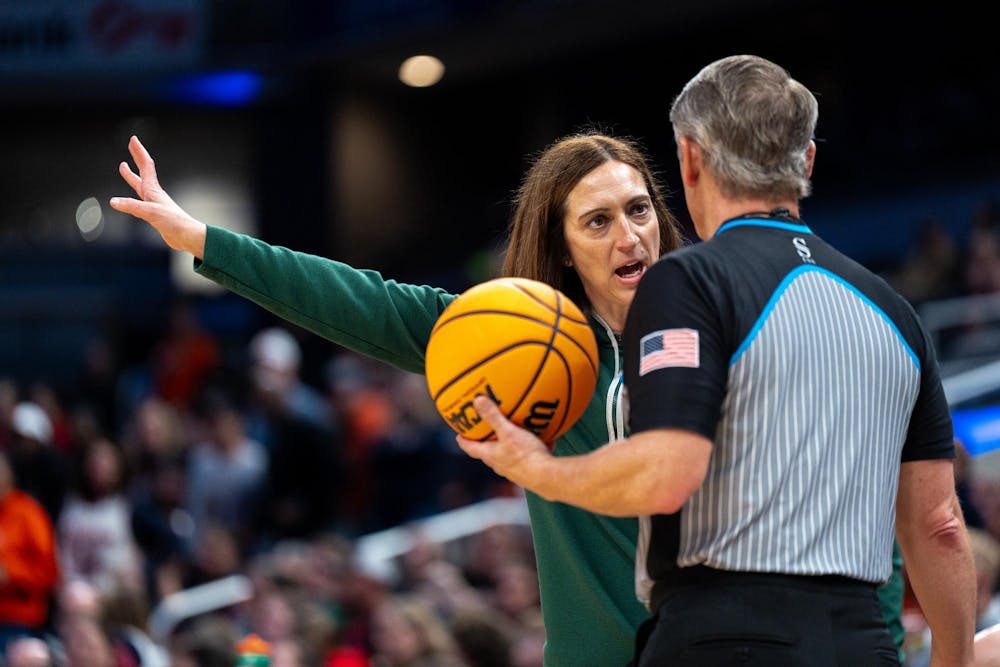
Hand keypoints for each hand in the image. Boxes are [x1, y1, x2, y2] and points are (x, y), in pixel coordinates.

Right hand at [109, 135, 206, 257]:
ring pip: (140, 185)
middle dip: (136, 158)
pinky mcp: (154, 214)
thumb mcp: (150, 212)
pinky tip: (131, 199)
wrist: (186, 236)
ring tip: (124, 168)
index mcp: (153, 190)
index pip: (146, 166)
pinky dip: (132, 195)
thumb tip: (113, 201)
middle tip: (131, 146)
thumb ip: (132, 206)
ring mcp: (154, 203)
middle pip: (143, 171)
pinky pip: (140, 200)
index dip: (139, 152)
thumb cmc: (174, 222)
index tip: (133, 139)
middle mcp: (153, 194)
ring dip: (132, 175)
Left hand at [455, 395, 552, 491]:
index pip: (471, 448)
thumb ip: (493, 416)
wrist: (548, 477)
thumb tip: (477, 401)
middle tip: (487, 431)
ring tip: (515, 432)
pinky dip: (530, 448)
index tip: (459, 435)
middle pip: (488, 452)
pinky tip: (541, 440)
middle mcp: (499, 465)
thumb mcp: (508, 432)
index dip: (464, 441)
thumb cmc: (525, 456)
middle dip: (487, 441)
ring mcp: (514, 471)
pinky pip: (527, 457)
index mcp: (490, 455)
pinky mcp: (529, 473)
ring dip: (510, 445)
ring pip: (508, 455)